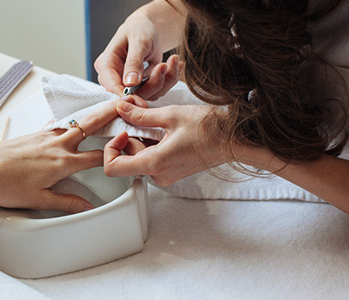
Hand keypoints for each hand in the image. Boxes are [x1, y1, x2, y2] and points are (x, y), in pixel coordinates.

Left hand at [0, 101, 121, 213]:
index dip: (116, 152)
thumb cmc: (5, 184)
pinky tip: (69, 120)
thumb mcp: (38, 199)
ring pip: (74, 122)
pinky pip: (57, 123)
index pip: (97, 156)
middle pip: (90, 126)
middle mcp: (56, 144)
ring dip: (91, 115)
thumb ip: (66, 202)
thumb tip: (87, 206)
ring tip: (103, 109)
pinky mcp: (33, 134)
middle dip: (109, 113)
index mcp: (62, 163)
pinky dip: (69, 120)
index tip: (130, 148)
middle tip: (124, 103)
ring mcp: (44, 136)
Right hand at [93, 0, 185, 99]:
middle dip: (154, 82)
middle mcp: (115, 77)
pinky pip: (157, 90)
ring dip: (166, 79)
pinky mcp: (142, 86)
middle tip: (165, 65)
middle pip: (133, 94)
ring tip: (174, 60)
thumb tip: (130, 83)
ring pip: (149, 94)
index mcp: (106, 65)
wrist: (147, 28)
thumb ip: (134, 62)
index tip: (149, 88)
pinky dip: (169, 78)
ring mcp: (128, 84)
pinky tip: (175, 64)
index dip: (128, 94)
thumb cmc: (139, 29)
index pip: (112, 86)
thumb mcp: (138, 41)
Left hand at [103, 101, 225, 185]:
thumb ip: (141, 114)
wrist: (238, 139)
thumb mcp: (171, 115)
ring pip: (138, 156)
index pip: (113, 168)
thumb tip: (122, 108)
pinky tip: (160, 124)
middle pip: (126, 158)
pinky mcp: (172, 169)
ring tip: (151, 114)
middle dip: (128, 133)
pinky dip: (150, 139)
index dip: (110, 148)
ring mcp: (166, 174)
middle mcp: (158, 174)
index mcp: (155, 164)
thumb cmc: (212, 129)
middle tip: (136, 111)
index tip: (121, 130)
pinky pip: (151, 156)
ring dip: (139, 134)